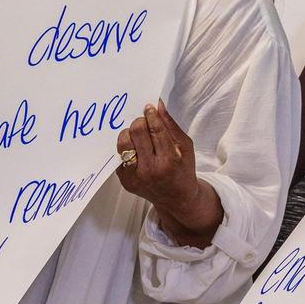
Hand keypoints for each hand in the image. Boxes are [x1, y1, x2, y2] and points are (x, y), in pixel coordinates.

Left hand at [116, 101, 221, 247]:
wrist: (175, 198)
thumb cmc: (182, 170)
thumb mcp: (185, 147)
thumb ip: (171, 126)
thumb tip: (158, 105)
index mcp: (168, 161)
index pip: (155, 130)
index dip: (151, 115)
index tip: (149, 108)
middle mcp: (150, 170)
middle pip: (136, 132)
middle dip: (140, 122)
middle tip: (145, 122)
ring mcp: (134, 176)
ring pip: (123, 142)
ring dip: (129, 133)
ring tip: (138, 135)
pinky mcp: (124, 180)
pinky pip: (119, 155)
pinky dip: (126, 147)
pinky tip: (135, 149)